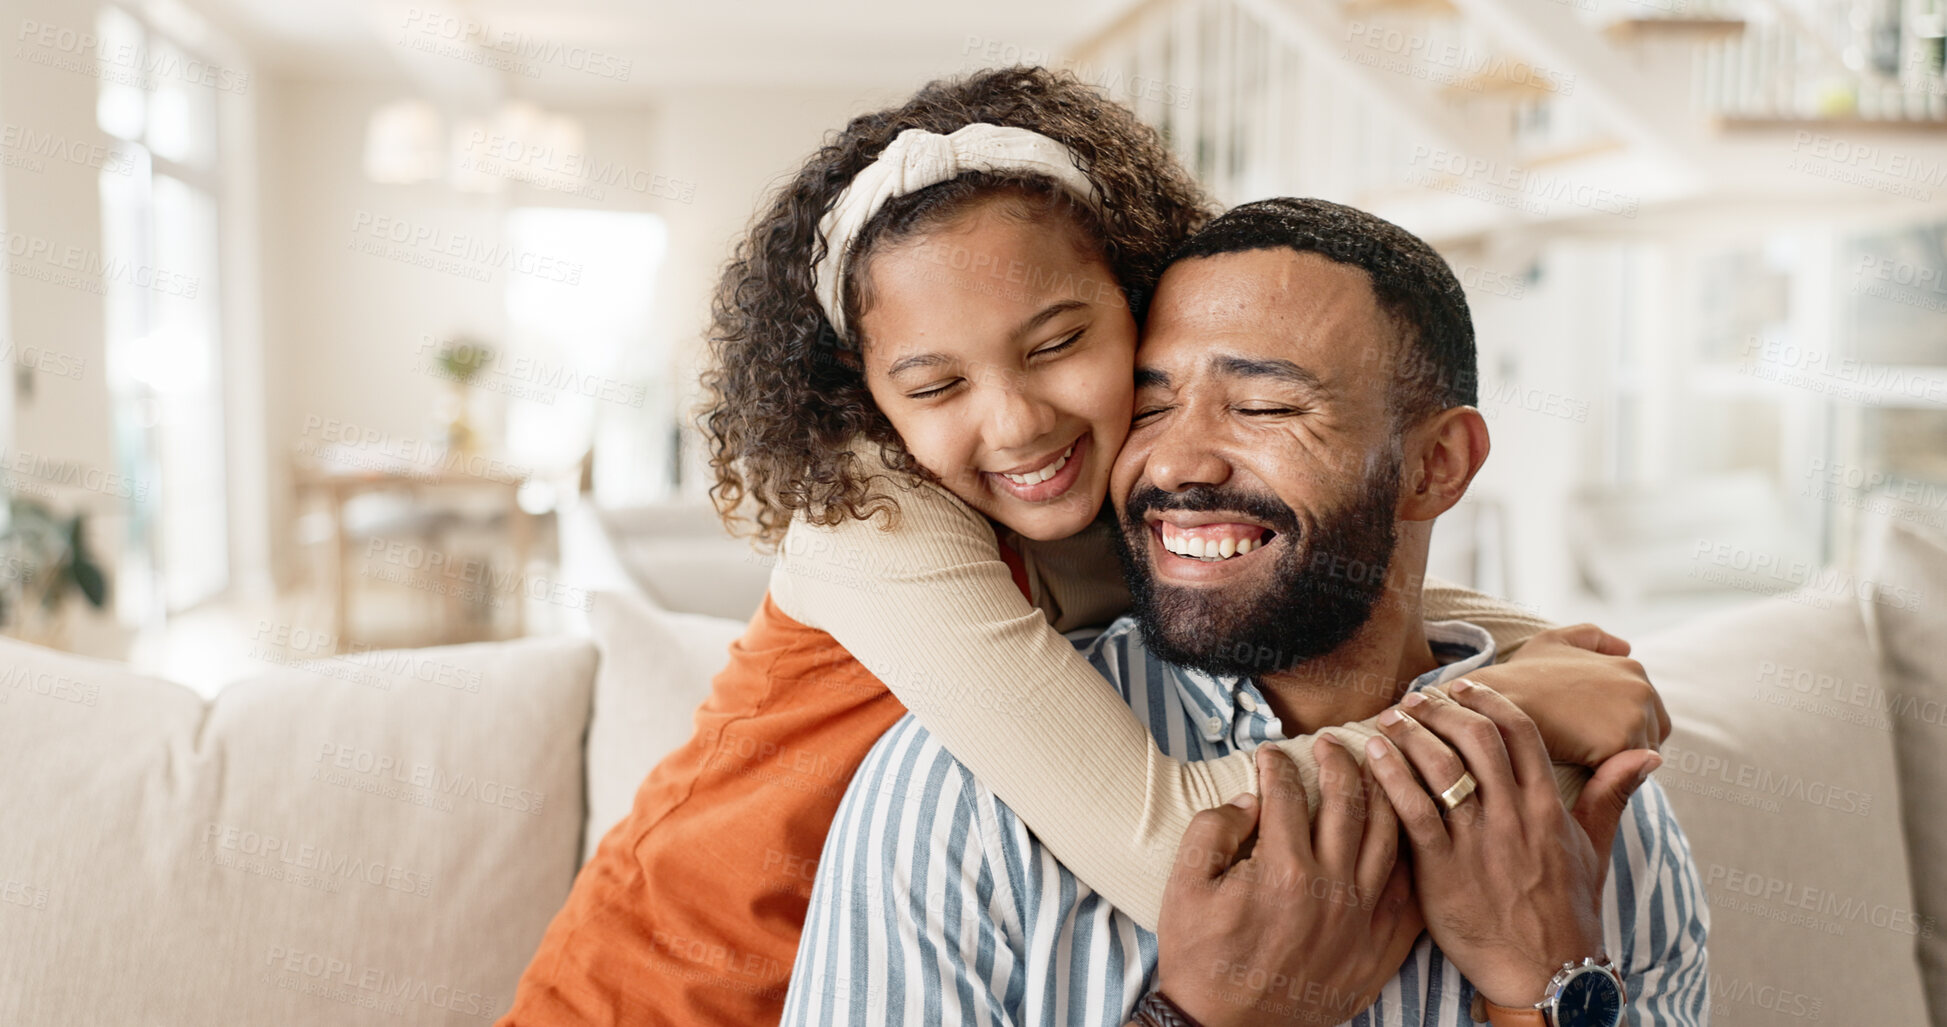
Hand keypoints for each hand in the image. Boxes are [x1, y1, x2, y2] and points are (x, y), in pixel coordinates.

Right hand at [1154, 743, 1422, 1025]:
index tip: (1270, 753)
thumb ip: (1212, 830)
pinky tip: (1401, 834)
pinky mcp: (1379, 949)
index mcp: (1282, 871)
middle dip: (1339, 762)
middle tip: (1329, 745)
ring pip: (1390, 838)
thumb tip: (1248, 799)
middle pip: (1349, 803)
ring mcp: (1362, 921)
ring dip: (1384, 795)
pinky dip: (1407, 856)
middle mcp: (1331, 891)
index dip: (1276, 765)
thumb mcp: (1184, 887)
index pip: (1287, 795)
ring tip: (1373, 772)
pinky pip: (1408, 891)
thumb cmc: (1201, 958)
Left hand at [1364, 680, 1657, 1007]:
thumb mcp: (1595, 848)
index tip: (1461, 685)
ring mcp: (1479, 843)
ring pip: (1441, 767)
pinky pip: (1414, 812)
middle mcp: (1514, 817)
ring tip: (1387, 718)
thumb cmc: (1569, 911)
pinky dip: (1391, 777)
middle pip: (1476, 738)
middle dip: (1440, 708)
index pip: (1520, 731)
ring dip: (1409, 734)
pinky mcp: (1445, 870)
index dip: (1488, 700)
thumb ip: (1612, 794)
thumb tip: (1648, 754)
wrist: (1547, 973)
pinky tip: (1373, 755)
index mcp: (1548, 806)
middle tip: (1413, 698)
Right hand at [1465, 623, 1669, 767]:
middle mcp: (1642, 690)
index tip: (1590, 732)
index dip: (1620, 725)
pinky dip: (1605, 774)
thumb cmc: (1522, 675)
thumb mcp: (1555, 640)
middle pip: (1653, 735)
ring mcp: (1634, 716)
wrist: (1500, 699)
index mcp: (1633, 669)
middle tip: (1585, 748)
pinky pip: (1625, 772)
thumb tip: (1625, 647)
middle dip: (1626, 745)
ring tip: (1580, 758)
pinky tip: (1577, 765)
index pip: (1649, 711)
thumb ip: (1593, 638)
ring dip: (1616, 762)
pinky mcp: (1620, 743)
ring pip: (1640, 757)